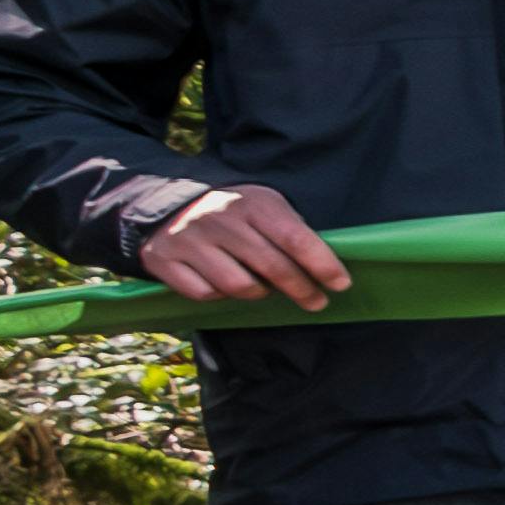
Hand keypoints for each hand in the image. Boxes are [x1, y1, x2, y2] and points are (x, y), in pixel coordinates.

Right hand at [140, 184, 349, 307]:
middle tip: (316, 301)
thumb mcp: (262, 205)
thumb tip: (325, 267)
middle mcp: (219, 220)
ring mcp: (189, 240)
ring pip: (239, 286)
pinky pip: (205, 293)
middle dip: (302, 289)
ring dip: (259, 292)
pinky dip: (221, 296)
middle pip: (272, 267)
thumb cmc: (230, 211)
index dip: (322, 264)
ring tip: (266, 288)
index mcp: (251, 203)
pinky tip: (226, 285)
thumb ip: (289, 229)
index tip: (341, 283)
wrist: (163, 205)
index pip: (295, 238)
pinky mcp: (164, 260)